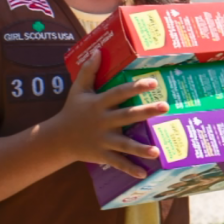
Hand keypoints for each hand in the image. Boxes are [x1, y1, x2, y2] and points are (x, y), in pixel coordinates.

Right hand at [55, 51, 167, 178]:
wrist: (58, 138)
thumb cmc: (72, 110)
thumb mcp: (78, 89)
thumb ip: (89, 71)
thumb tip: (99, 51)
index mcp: (98, 104)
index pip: (119, 93)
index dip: (135, 87)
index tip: (153, 82)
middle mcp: (102, 121)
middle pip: (127, 115)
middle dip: (146, 112)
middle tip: (165, 107)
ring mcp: (102, 140)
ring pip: (124, 144)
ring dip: (140, 148)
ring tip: (157, 151)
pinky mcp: (102, 154)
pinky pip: (117, 162)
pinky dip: (129, 168)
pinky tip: (144, 172)